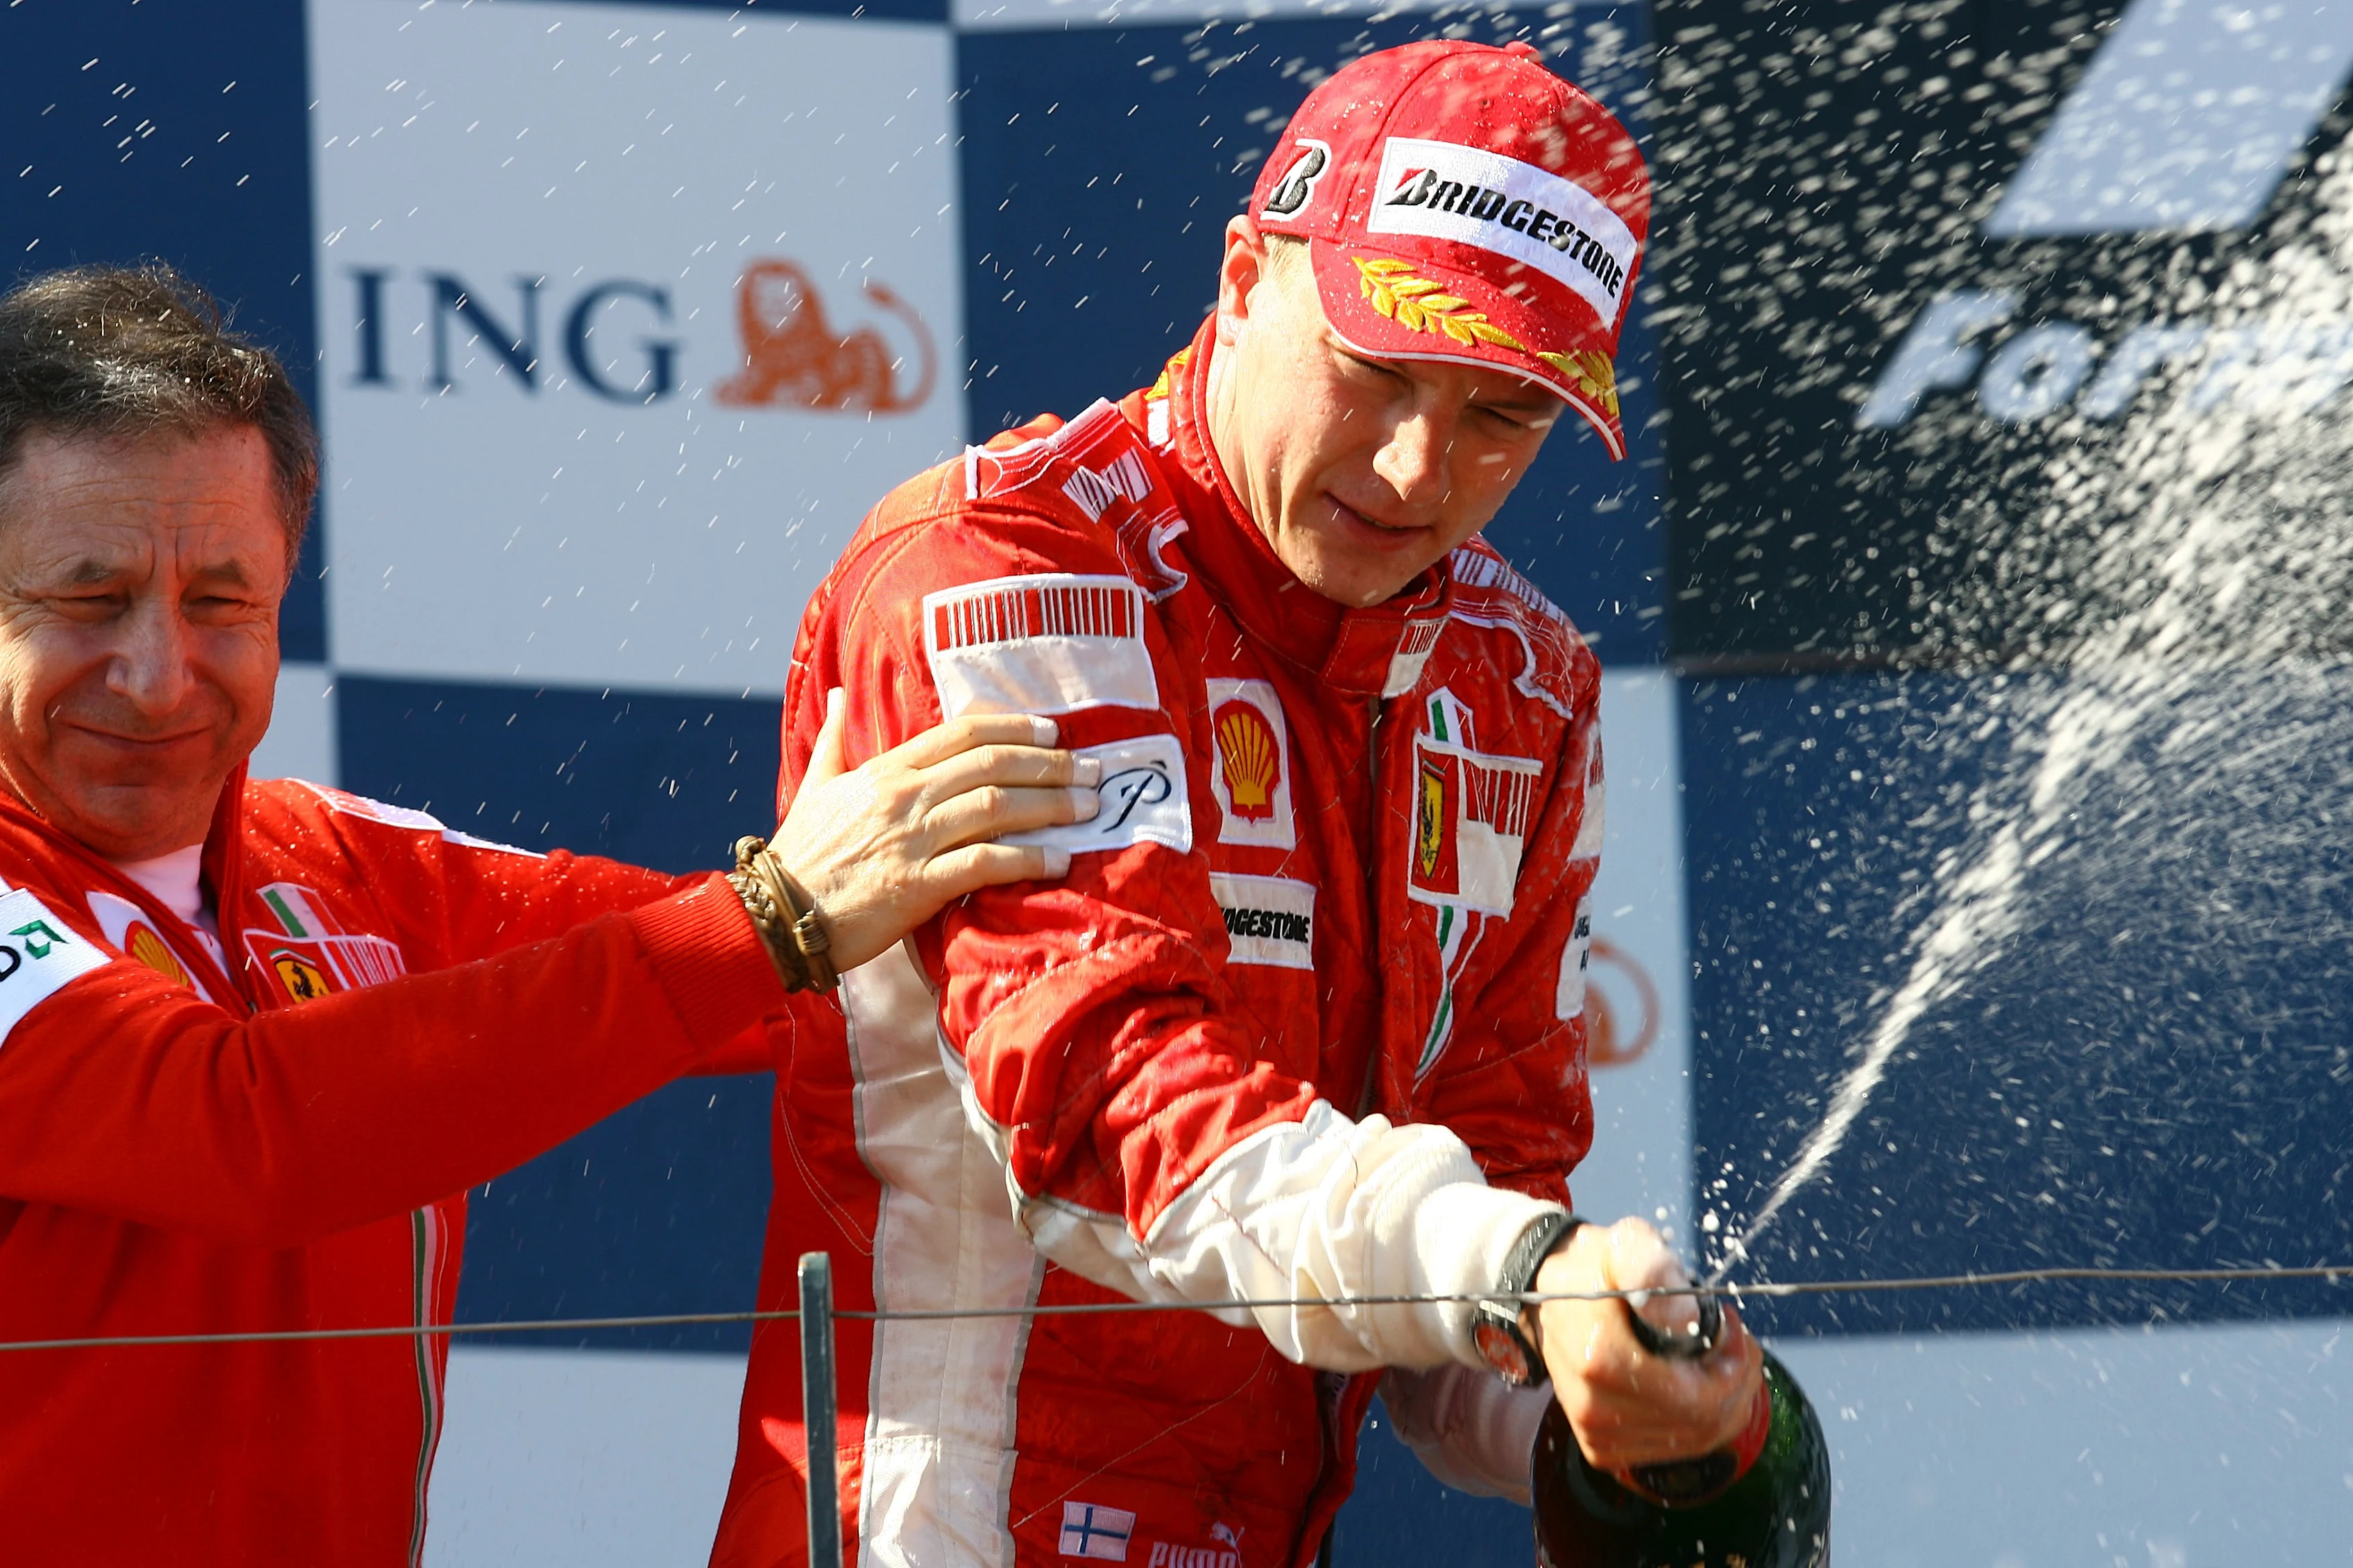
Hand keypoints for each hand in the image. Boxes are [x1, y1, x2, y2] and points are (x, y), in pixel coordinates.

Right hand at [767, 689, 1098, 971]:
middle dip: (1050, 763)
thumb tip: (835, 692)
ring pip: (998, 807)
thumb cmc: (798, 854)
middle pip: (992, 765)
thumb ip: (833, 738)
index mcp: (885, 769)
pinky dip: (1028, 858)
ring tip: (1088, 807)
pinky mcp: (919, 885)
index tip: (1053, 731)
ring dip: (1051, 805)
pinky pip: (986, 863)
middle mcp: (905, 795)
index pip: (963, 733)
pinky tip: (1060, 859)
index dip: (1014, 728)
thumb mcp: (814, 785)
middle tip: (1090, 769)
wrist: (774, 914)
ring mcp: (913, 839)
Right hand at [1531, 1217, 1763, 1470]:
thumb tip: (1683, 1318)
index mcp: (1600, 1361)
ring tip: (1723, 1358)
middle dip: (1737, 1382)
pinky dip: (1703, 1419)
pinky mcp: (1601, 1448)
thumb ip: (1652, 1267)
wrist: (1548, 1296)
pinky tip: (1701, 1384)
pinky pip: (1674, 1448)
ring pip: (1697, 1439)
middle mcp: (1595, 1410)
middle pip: (1703, 1423)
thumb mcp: (1623, 1245)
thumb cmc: (1594, 1269)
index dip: (1733, 1366)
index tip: (1731, 1325)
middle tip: (1736, 1341)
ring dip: (1727, 1401)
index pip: (1698, 1398)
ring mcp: (1597, 1436)